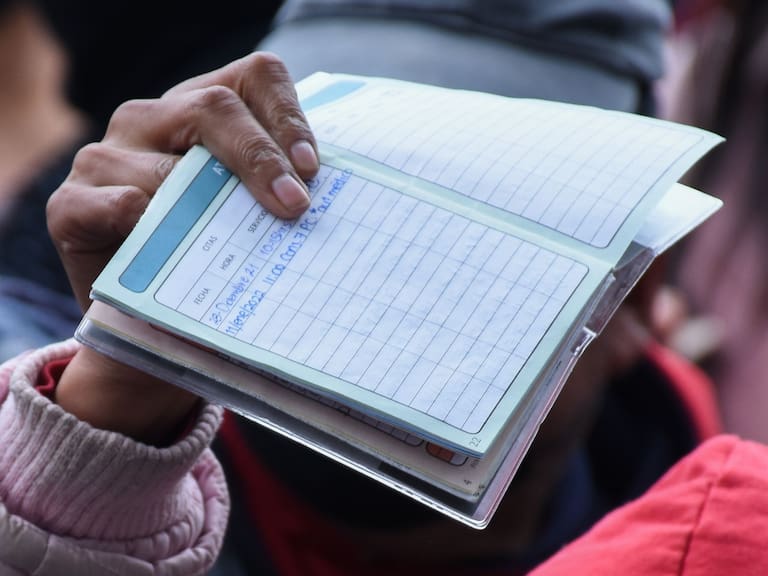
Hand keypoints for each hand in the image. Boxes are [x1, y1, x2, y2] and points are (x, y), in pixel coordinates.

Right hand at [48, 51, 318, 310]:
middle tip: (293, 206)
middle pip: (214, 108)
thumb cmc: (208, 252)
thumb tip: (317, 202)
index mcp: (201, 107)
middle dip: (261, 158)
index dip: (287, 116)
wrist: (143, 311)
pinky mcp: (71, 204)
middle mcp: (151, 118)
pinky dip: (148, 227)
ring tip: (240, 249)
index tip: (311, 170)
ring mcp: (105, 157)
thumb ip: (274, 192)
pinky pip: (115, 206)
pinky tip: (170, 255)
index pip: (255, 77)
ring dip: (211, 208)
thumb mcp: (246, 211)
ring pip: (168, 168)